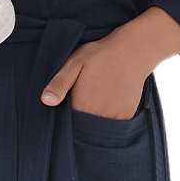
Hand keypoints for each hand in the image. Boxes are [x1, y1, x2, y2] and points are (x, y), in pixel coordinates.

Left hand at [41, 8, 179, 117]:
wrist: (133, 51)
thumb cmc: (101, 55)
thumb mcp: (74, 63)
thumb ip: (59, 84)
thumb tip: (46, 101)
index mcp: (82, 106)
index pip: (66, 123)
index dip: (63, 115)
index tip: (66, 102)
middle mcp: (99, 117)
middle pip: (81, 128)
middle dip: (77, 119)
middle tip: (83, 95)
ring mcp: (114, 118)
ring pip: (96, 128)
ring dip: (92, 119)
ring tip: (95, 98)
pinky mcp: (126, 116)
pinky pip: (112, 125)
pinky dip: (107, 118)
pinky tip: (106, 101)